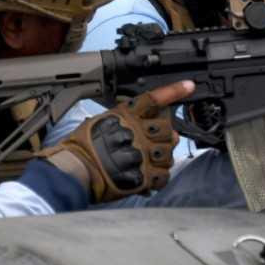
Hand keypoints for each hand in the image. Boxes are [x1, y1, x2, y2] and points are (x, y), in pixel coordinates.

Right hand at [34, 80, 190, 201]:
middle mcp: (138, 132)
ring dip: (162, 159)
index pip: (155, 99)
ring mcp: (143, 154)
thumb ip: (124, 120)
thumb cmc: (82, 146)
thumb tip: (143, 123)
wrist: (75, 170)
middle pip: (168, 129)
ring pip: (168, 154)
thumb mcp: (100, 120)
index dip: (174, 91)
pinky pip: (164, 176)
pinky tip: (150, 177)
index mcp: (126, 115)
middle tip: (156, 142)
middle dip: (166, 136)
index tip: (189, 86)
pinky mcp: (143, 175)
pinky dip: (159, 178)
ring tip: (149, 163)